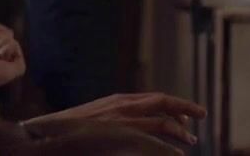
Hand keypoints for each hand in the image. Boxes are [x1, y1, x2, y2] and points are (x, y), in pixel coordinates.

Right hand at [24, 93, 206, 146]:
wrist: (47, 134)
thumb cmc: (68, 129)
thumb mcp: (94, 117)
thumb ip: (113, 117)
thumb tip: (125, 125)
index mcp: (117, 100)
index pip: (153, 98)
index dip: (173, 105)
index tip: (187, 115)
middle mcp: (122, 106)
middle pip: (162, 102)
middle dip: (185, 107)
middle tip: (202, 115)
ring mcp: (121, 121)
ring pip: (161, 121)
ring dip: (180, 131)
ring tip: (191, 141)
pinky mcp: (119, 136)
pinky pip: (151, 140)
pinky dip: (167, 147)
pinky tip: (177, 155)